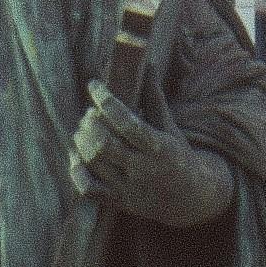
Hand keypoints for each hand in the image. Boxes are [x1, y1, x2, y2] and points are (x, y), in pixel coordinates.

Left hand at [70, 83, 226, 233]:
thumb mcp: (170, 128)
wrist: (190, 200)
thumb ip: (154, 98)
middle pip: (105, 144)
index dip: (106, 101)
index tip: (94, 85)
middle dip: (90, 123)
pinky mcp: (118, 202)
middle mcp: (144, 170)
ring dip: (81, 141)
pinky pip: (88, 189)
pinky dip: (76, 170)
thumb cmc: (178, 156)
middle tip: (89, 113)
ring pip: (94, 163)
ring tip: (82, 128)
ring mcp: (129, 188)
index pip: (127, 123)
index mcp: (159, 148)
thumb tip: (147, 64)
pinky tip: (76, 154)